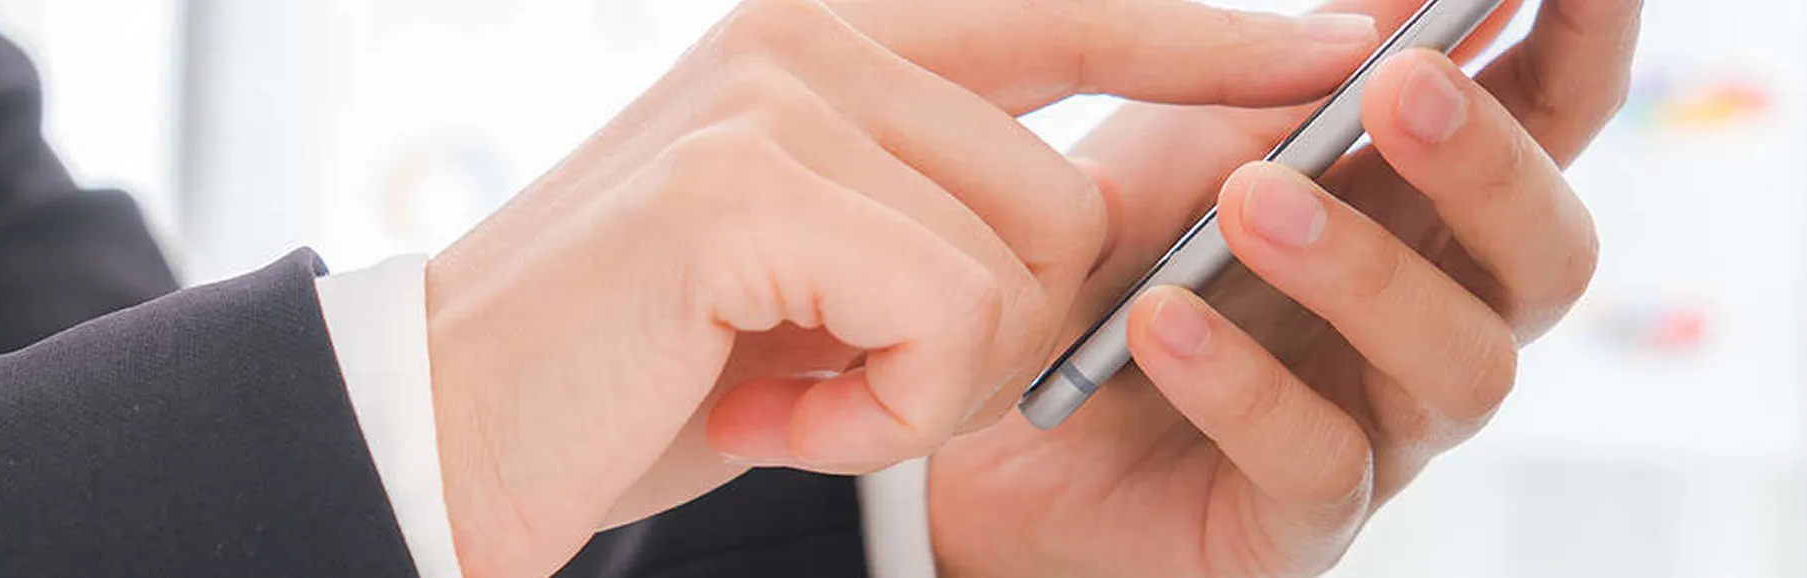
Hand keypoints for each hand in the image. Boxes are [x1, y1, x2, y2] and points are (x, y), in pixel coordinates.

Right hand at [412, 0, 1388, 573]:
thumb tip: (1127, 206)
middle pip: (1068, 197)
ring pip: (1021, 264)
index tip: (1358, 41)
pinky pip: (948, 318)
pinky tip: (769, 411)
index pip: (1078, 14)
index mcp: (830, 25)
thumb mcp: (818, 261)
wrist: (447, 437)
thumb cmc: (642, 363)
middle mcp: (810, 29)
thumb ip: (946, 196)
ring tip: (786, 385)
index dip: (1221, 39)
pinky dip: (879, 414)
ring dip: (927, 384)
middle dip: (991, 339)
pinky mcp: (749, 186)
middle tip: (836, 378)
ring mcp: (777, 95)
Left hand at [925, 0, 1644, 574]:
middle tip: (1400, 87)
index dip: (1587, 39)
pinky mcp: (1298, 522)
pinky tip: (1165, 321)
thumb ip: (1308, 70)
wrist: (980, 399)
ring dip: (1365, 272)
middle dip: (1491, 167)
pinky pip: (1317, 462)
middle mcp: (1437, 316)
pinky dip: (1244, 386)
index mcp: (1429, 200)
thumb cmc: (1114, 251)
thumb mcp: (1195, 129)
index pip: (1552, 114)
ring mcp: (1383, 428)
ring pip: (1462, 367)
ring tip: (1248, 201)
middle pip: (1549, 257)